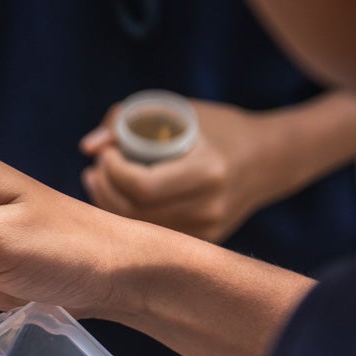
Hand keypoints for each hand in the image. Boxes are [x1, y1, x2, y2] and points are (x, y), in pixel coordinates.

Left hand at [80, 99, 277, 242]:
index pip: (142, 187)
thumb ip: (129, 120)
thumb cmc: (216, 128)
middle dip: (104, 187)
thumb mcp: (178, 111)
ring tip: (100, 179)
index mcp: (208, 173)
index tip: (105, 152)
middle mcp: (207, 209)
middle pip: (133, 212)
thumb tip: (89, 147)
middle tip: (96, 167)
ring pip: (137, 228)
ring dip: (108, 203)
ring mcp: (205, 232)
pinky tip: (117, 198)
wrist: (266, 160)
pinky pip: (151, 236)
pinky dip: (127, 217)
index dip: (112, 171)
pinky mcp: (200, 243)